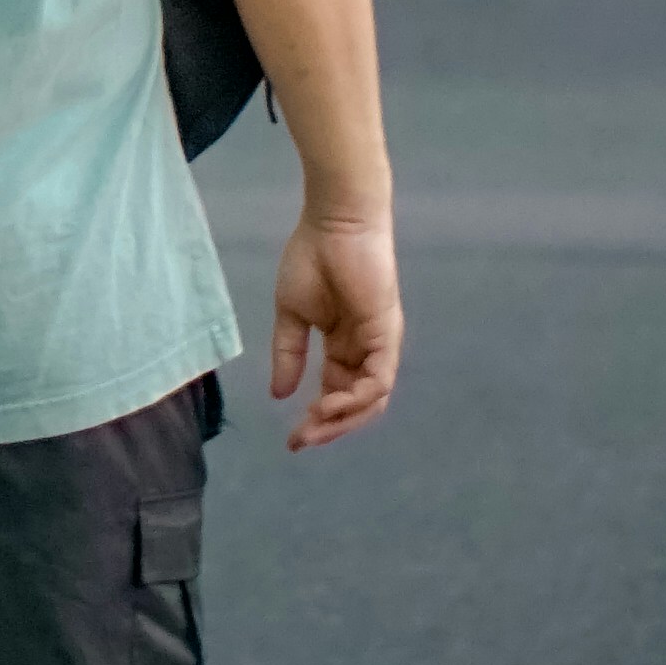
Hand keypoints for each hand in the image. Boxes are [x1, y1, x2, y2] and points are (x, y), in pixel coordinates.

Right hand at [272, 210, 402, 450]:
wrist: (332, 223)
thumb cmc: (311, 258)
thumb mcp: (291, 315)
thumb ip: (288, 354)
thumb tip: (279, 394)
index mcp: (343, 346)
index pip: (335, 393)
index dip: (316, 420)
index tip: (292, 440)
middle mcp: (364, 351)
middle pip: (356, 404)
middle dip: (329, 428)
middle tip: (300, 441)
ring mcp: (379, 344)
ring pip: (371, 400)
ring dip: (342, 420)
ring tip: (312, 425)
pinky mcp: (387, 334)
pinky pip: (378, 380)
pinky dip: (357, 399)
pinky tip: (328, 404)